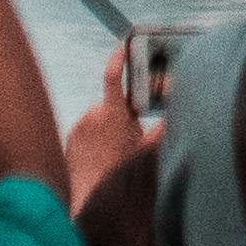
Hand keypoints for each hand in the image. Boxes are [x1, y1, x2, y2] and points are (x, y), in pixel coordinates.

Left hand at [67, 47, 159, 202]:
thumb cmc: (121, 175)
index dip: (119, 58)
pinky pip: (85, 129)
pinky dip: (93, 137)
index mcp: (112, 114)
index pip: (113, 76)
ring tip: (110, 152)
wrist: (91, 199)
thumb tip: (175, 116)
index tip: (123, 46)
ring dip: (105, 127)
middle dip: (119, 115)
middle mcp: (92, 115)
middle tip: (126, 138)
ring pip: (98, 118)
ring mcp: (79, 126)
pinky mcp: (70, 137)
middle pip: (110, 104)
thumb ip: (160, 131)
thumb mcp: (145, 152)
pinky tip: (97, 156)